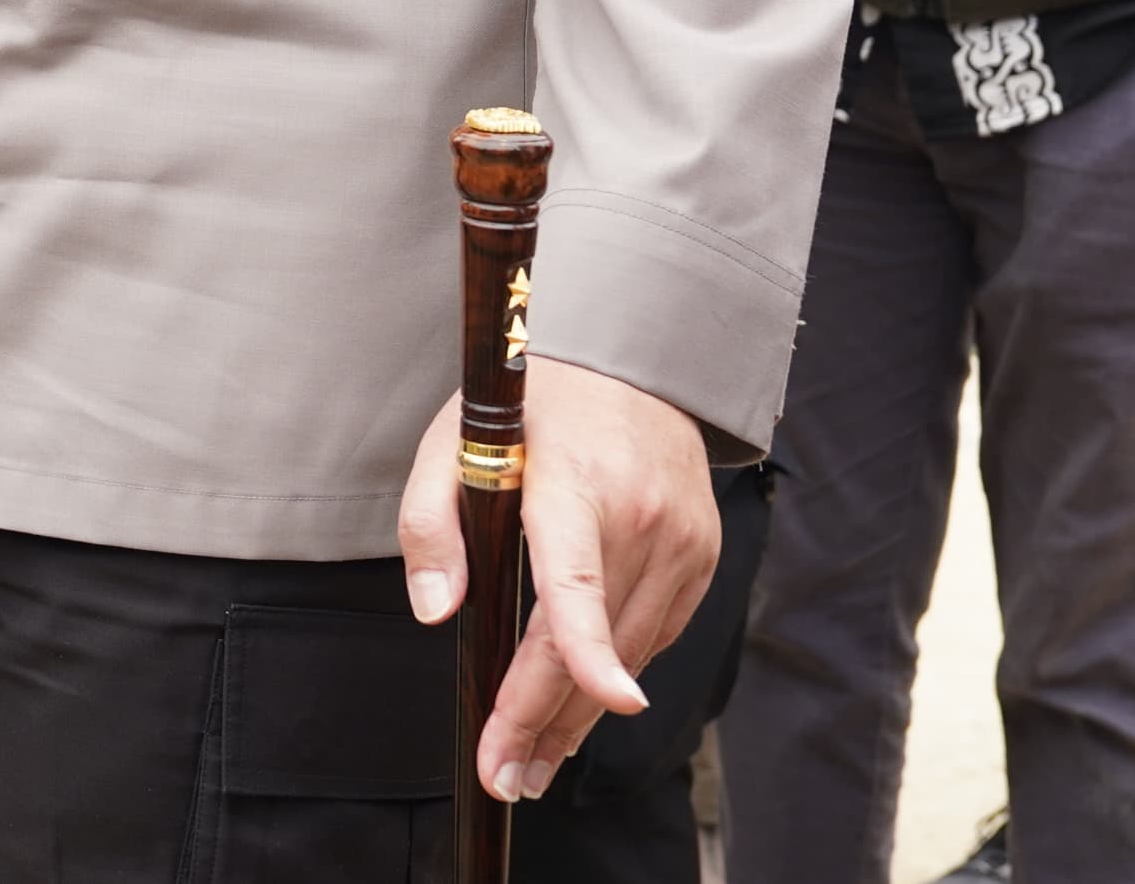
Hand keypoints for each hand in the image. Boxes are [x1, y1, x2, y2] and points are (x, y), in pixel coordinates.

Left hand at [396, 357, 718, 801]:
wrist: (632, 359)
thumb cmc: (532, 404)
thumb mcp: (453, 441)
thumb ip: (431, 523)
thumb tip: (436, 611)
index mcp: (574, 486)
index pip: (579, 580)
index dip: (589, 650)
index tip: (607, 703)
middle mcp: (639, 516)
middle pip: (593, 641)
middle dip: (545, 721)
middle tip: (505, 776)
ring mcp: (682, 539)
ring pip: (630, 651)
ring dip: (581, 714)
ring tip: (533, 762)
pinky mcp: (703, 554)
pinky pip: (656, 632)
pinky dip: (617, 671)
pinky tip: (582, 704)